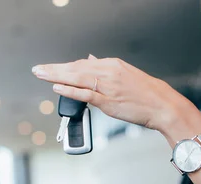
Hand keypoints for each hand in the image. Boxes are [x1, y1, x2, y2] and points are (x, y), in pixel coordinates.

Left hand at [31, 56, 200, 138]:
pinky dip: (69, 90)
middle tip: (38, 69)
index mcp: (112, 65)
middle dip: (54, 69)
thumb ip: (106, 69)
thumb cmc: (146, 94)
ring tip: (41, 74)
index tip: (52, 69)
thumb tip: (90, 60)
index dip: (65, 67)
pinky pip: (84, 94)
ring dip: (56, 76)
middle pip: (75, 68)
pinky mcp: (108, 101)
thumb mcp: (126, 75)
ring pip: (76, 78)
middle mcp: (108, 72)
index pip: (82, 64)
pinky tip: (56, 87)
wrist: (162, 105)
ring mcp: (107, 86)